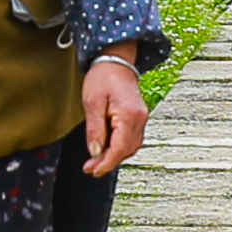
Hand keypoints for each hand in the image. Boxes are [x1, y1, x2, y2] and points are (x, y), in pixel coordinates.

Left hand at [80, 55, 150, 175]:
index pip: (119, 148)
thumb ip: (95, 129)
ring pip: (130, 147)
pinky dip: (119, 147)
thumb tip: (95, 152)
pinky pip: (131, 139)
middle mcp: (140, 119)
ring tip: (95, 160)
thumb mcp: (92, 102)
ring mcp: (141, 118)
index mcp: (129, 115)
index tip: (93, 171)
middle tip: (90, 168)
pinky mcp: (138, 118)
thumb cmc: (103, 77)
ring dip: (114, 156)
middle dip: (108, 162)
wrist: (116, 60)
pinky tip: (106, 148)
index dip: (106, 163)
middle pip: (126, 151)